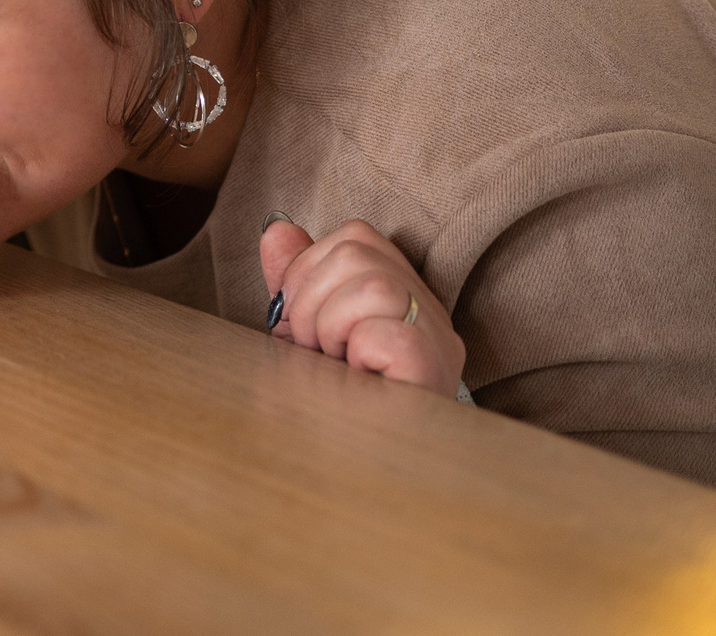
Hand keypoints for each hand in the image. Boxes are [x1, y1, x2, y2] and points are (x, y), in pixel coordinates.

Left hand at [260, 217, 464, 397]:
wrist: (357, 485)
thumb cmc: (331, 409)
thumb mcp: (303, 337)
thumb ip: (293, 281)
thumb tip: (276, 229)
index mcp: (402, 296)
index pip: (356, 236)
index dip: (310, 271)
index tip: (307, 325)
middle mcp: (430, 314)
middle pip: (356, 253)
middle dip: (311, 302)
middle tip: (320, 352)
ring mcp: (439, 343)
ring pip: (370, 285)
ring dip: (330, 327)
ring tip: (338, 367)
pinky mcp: (434, 372)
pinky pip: (385, 331)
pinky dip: (355, 353)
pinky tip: (360, 380)